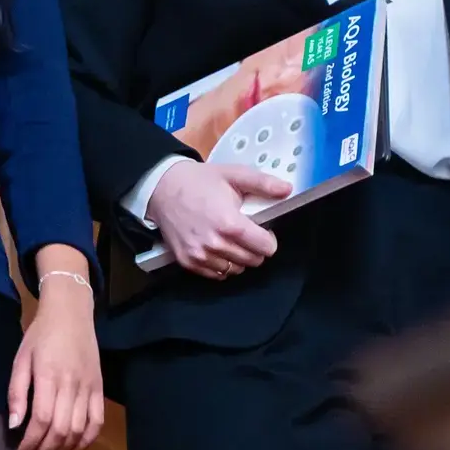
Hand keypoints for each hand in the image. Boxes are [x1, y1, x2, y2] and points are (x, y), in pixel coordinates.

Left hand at [8, 269, 103, 449]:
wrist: (70, 313)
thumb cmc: (40, 335)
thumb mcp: (21, 358)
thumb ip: (17, 392)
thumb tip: (15, 425)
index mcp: (48, 375)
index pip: (42, 420)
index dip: (31, 443)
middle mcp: (71, 384)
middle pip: (61, 430)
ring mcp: (89, 387)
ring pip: (79, 430)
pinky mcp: (99, 389)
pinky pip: (97, 422)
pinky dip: (87, 441)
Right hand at [145, 160, 291, 279]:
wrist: (161, 187)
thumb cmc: (198, 181)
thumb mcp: (232, 175)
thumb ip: (262, 183)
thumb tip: (287, 190)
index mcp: (230, 223)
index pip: (267, 248)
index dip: (269, 238)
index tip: (261, 229)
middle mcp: (215, 244)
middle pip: (254, 261)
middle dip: (254, 248)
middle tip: (244, 232)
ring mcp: (200, 255)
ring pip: (236, 270)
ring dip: (238, 257)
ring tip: (229, 239)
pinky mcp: (188, 262)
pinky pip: (217, 274)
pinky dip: (221, 264)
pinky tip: (216, 247)